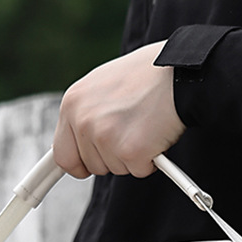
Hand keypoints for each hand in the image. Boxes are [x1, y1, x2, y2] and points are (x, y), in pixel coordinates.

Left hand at [53, 41, 185, 178]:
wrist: (180, 71)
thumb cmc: (147, 75)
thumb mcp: (102, 85)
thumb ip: (86, 113)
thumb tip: (76, 141)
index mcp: (72, 103)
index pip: (62, 154)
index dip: (78, 164)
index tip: (82, 168)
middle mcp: (83, 120)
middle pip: (91, 165)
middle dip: (111, 156)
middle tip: (130, 130)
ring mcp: (105, 137)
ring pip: (114, 169)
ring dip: (131, 156)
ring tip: (143, 125)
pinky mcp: (130, 151)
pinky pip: (138, 170)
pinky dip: (150, 159)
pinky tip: (155, 133)